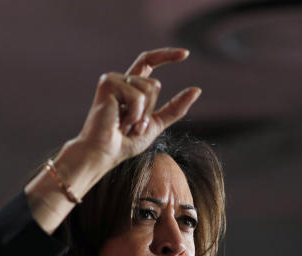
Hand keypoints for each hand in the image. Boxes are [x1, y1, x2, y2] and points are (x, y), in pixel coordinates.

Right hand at [75, 48, 201, 168]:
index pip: (149, 62)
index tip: (186, 54)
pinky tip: (119, 122)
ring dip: (142, 114)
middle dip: (150, 110)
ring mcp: (112, 80)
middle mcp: (120, 79)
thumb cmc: (124, 143)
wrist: (104, 153)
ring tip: (125, 124)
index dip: (167, 55)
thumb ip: (175, 108)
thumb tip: (197, 90)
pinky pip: (138, 96)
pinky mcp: (108, 84)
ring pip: (148, 89)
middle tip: (132, 125)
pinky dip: (134, 114)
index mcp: (129, 86)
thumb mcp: (156, 124)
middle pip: (154, 84)